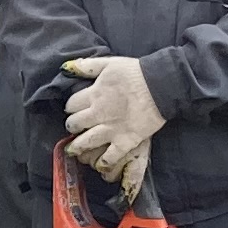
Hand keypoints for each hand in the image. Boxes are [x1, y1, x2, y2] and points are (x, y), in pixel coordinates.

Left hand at [62, 54, 164, 181]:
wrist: (160, 85)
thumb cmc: (136, 72)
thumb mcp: (109, 63)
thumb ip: (88, 66)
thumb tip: (67, 68)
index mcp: (94, 94)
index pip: (71, 105)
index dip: (70, 108)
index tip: (73, 109)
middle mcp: (98, 114)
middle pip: (74, 124)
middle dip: (72, 126)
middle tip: (74, 128)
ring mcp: (111, 129)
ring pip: (86, 142)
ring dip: (78, 147)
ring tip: (75, 150)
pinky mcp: (126, 141)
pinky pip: (110, 156)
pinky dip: (104, 162)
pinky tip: (100, 164)